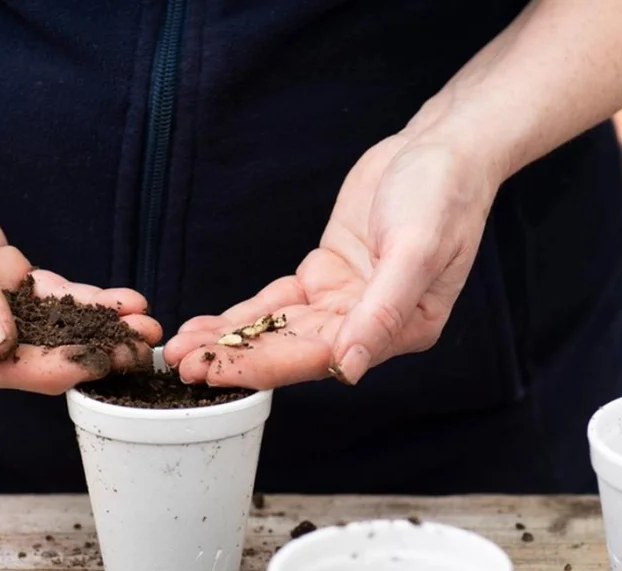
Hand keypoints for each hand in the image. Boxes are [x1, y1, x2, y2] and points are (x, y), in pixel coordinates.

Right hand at [0, 133, 160, 392]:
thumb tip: (1, 347)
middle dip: (82, 355)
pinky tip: (124, 303)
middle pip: (25, 356)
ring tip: (144, 329)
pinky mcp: (1, 277)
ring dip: (95, 330)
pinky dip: (87, 301)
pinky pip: (49, 296)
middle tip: (135, 352)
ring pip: (45, 328)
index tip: (88, 366)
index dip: (40, 369)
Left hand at [164, 130, 497, 387]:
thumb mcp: (417, 249)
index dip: (265, 366)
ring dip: (231, 341)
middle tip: (180, 365)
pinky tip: (205, 327)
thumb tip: (349, 368)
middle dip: (235, 358)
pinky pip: (278, 305)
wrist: (441, 147)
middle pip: (293, 350)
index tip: (216, 371)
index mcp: (401, 330)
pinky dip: (241, 316)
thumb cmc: (442, 195)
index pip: (322, 357)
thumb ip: (383, 311)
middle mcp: (370, 326)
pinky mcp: (326, 277)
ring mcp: (345, 302)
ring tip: (179, 350)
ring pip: (279, 331)